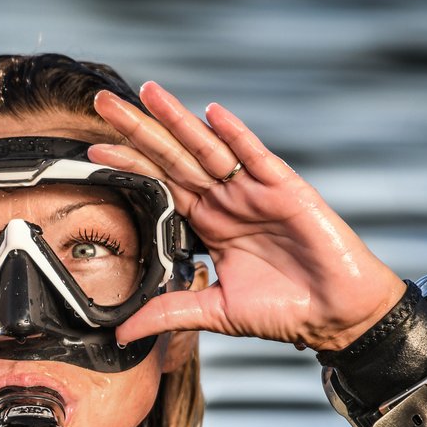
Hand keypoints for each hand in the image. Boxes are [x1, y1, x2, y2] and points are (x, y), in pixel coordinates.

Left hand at [90, 83, 405, 351]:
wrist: (334, 314)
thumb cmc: (282, 309)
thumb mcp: (213, 312)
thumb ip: (168, 313)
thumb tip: (121, 334)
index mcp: (207, 224)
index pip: (158, 187)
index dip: (128, 167)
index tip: (92, 152)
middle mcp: (225, 200)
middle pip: (172, 158)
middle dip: (138, 130)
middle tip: (102, 103)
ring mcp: (253, 191)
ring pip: (206, 148)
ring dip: (176, 120)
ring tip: (147, 92)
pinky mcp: (285, 189)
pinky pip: (255, 156)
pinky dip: (234, 134)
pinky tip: (211, 113)